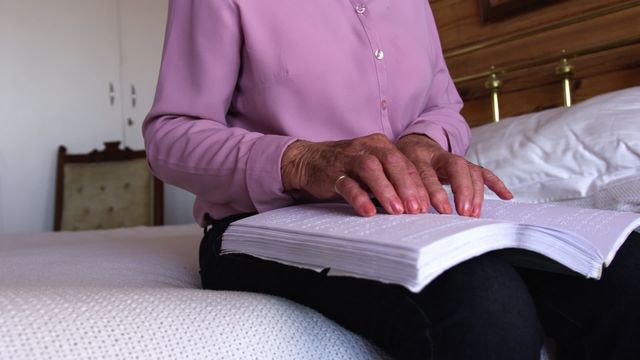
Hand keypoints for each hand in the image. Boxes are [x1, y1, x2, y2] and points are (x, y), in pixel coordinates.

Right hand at [281, 133, 429, 216]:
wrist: (309, 160)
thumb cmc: (347, 168)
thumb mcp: (374, 170)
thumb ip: (392, 180)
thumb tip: (417, 204)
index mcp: (381, 145)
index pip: (406, 164)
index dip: (420, 185)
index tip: (429, 205)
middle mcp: (368, 147)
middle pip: (393, 162)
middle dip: (407, 187)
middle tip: (417, 209)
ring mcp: (349, 158)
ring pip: (371, 169)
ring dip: (386, 190)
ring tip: (397, 211)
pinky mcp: (332, 171)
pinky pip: (347, 183)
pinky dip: (358, 197)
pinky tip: (367, 211)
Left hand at [396, 134, 512, 216]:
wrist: (410, 143)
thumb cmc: (397, 164)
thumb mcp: (389, 171)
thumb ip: (393, 186)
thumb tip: (399, 210)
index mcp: (415, 155)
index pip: (426, 172)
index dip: (432, 191)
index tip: (438, 210)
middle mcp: (436, 154)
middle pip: (454, 167)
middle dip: (460, 190)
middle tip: (463, 213)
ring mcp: (453, 158)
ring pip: (469, 169)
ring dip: (474, 192)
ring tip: (473, 214)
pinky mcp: (465, 164)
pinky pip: (482, 171)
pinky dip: (495, 183)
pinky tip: (506, 196)